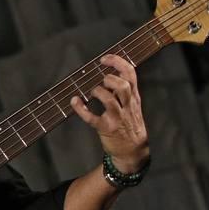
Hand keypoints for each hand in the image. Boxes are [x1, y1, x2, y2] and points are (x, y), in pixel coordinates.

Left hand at [71, 54, 148, 172]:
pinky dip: (81, 109)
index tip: (105, 58)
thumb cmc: (129, 125)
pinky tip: (75, 102)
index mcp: (134, 97)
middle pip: (123, 86)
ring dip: (98, 92)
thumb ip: (125, 91)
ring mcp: (117, 118)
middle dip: (110, 79)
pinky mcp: (106, 128)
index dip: (118, 63)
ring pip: (110, 100)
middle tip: (101, 80)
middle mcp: (127, 106)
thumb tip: (111, 75)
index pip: (131, 75)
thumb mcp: (133, 106)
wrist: (133, 150)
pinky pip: (92, 118)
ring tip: (91, 92)